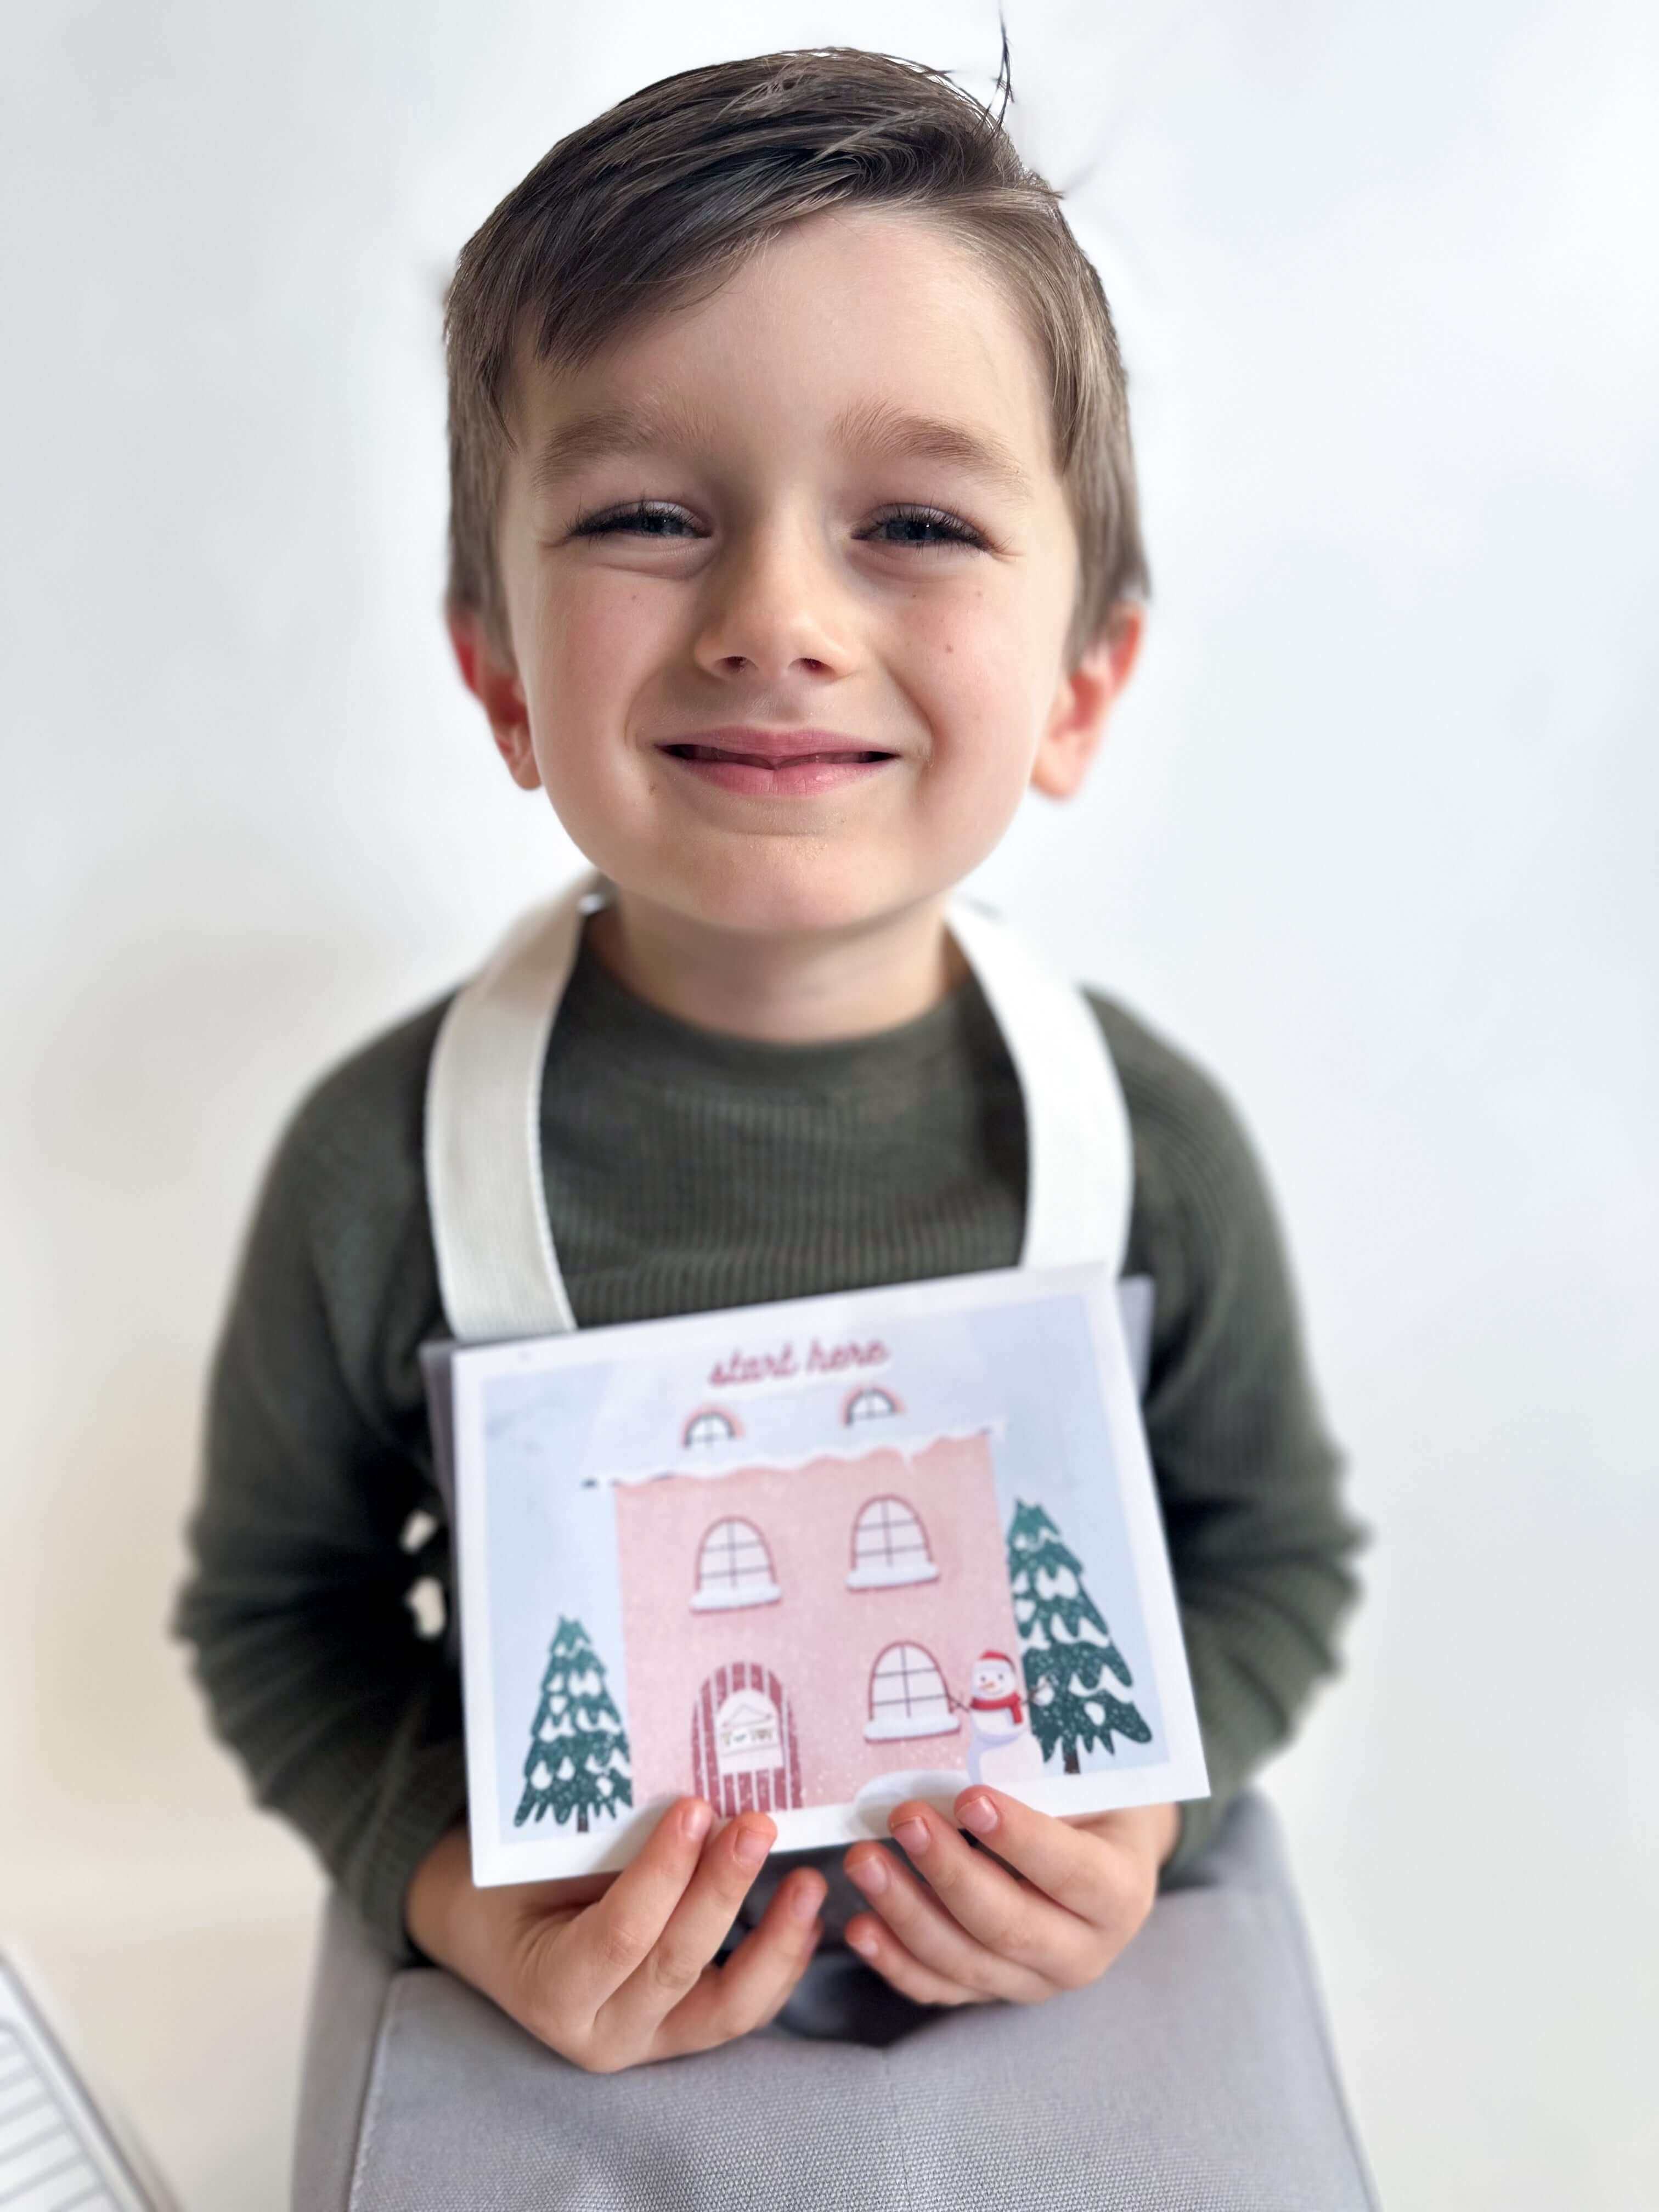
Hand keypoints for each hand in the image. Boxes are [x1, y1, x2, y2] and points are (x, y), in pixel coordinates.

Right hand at [406, 1798, 825, 2070]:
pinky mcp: (685, 2035)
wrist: (499, 1934)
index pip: (619, 1935)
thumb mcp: (542, 1864)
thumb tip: (696, 1804)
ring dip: (775, 1941)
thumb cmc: (517, 1886)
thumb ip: (610, 1847)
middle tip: (757, 1825)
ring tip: (807, 1882)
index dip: (662, 1873)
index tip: (694, 1807)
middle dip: (723, 1891)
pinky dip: (781, 1965)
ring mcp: (650, 2042)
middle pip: (677, 1965)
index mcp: (553, 1989)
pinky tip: (807, 1919)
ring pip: (727, 2007)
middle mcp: (603, 2034)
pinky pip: (743, 2010)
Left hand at [841, 1790, 1178, 2006]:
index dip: (1021, 1839)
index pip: (1071, 1873)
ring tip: (863, 1862)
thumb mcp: (1086, 1786)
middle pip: (1010, 1925)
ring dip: (907, 1912)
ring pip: (966, 1962)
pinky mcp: (993, 1991)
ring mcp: (1035, 1981)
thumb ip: (1040, 1782)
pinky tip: (860, 1927)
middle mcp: (1084, 1953)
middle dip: (949, 1873)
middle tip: (904, 1820)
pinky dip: (896, 1961)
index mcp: (1120, 1894)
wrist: (1102, 1856)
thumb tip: (967, 1766)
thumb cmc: (1091, 1805)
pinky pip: (941, 1987)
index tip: (970, 1798)